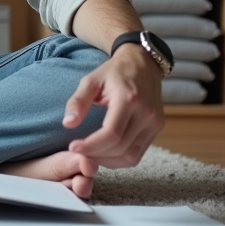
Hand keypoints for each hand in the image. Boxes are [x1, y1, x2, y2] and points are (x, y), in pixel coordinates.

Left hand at [61, 44, 164, 168]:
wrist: (142, 64)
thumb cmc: (113, 72)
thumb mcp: (90, 81)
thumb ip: (78, 101)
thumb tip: (67, 124)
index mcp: (129, 99)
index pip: (111, 134)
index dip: (91, 146)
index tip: (73, 147)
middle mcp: (146, 113)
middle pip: (120, 148)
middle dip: (96, 155)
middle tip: (78, 152)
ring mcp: (154, 123)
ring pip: (130, 156)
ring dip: (107, 161)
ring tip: (89, 154)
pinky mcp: (157, 128)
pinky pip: (138, 154)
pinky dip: (120, 159)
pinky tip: (104, 153)